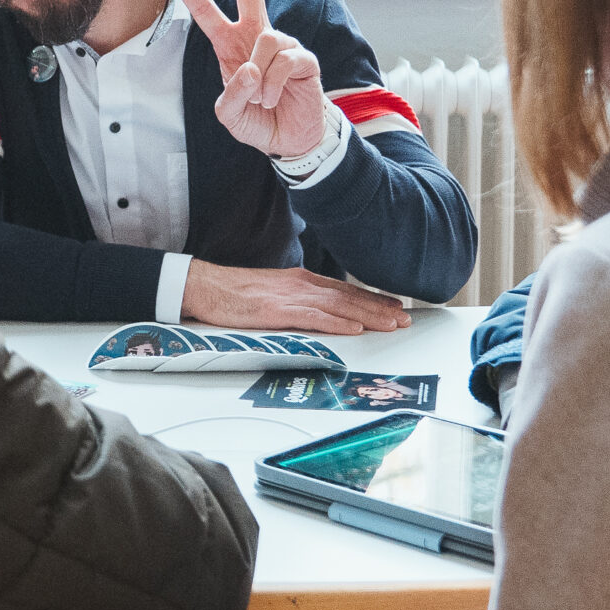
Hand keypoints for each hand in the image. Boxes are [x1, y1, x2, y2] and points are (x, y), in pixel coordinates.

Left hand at [168, 0, 327, 158]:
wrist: (292, 140)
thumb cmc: (259, 121)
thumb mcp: (230, 115)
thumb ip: (231, 95)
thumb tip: (250, 68)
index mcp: (231, 46)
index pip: (207, 12)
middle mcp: (256, 38)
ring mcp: (282, 45)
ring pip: (265, 40)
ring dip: (259, 77)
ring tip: (263, 98)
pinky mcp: (304, 59)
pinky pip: (284, 60)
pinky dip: (274, 85)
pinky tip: (275, 98)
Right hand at [182, 262, 410, 334]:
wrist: (204, 285)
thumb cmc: (233, 293)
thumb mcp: (272, 293)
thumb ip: (296, 301)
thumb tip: (317, 314)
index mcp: (300, 281)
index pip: (344, 290)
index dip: (371, 299)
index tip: (393, 308)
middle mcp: (301, 285)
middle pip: (348, 297)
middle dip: (379, 308)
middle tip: (405, 319)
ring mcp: (290, 296)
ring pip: (339, 306)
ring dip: (368, 316)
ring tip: (391, 325)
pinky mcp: (277, 310)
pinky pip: (314, 317)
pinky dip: (337, 323)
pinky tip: (354, 329)